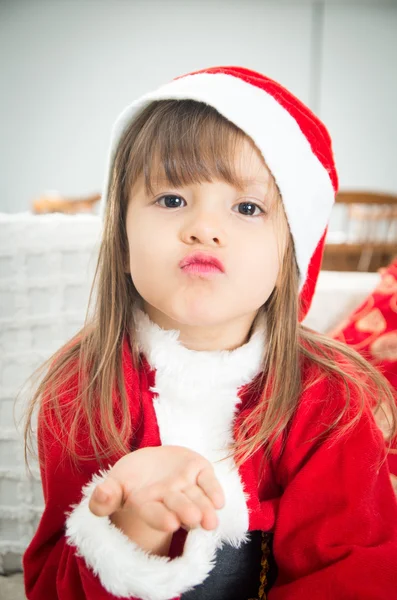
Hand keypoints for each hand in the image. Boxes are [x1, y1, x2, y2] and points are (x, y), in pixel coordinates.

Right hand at [88, 446, 224, 532]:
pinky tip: (219, 502)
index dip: (160, 518)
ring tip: (210, 520)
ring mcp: (186, 485)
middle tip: (194, 519)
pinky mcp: (199, 471)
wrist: (151, 465)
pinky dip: (214, 491)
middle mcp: (170, 499)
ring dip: (205, 508)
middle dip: (186, 512)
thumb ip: (106, 494)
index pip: (153, 513)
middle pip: (179, 506)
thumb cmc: (130, 479)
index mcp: (147, 504)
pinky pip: (209, 482)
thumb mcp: (114, 483)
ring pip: (197, 498)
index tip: (170, 523)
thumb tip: (100, 499)